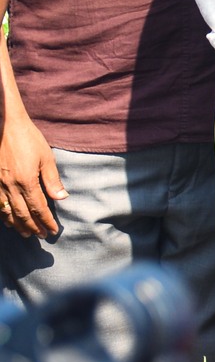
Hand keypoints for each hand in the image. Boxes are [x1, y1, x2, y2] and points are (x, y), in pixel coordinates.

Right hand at [0, 102, 64, 238]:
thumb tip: (62, 198)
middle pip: (22, 214)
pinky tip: (8, 220)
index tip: (53, 230)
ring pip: (7, 212)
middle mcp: (10, 187)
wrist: (3, 125)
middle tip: (42, 236)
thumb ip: (52, 179)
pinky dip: (3, 215)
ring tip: (26, 233)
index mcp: (26, 181)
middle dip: (33, 227)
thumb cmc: (27, 138)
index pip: (38, 208)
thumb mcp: (46, 157)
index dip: (46, 221)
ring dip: (18, 225)